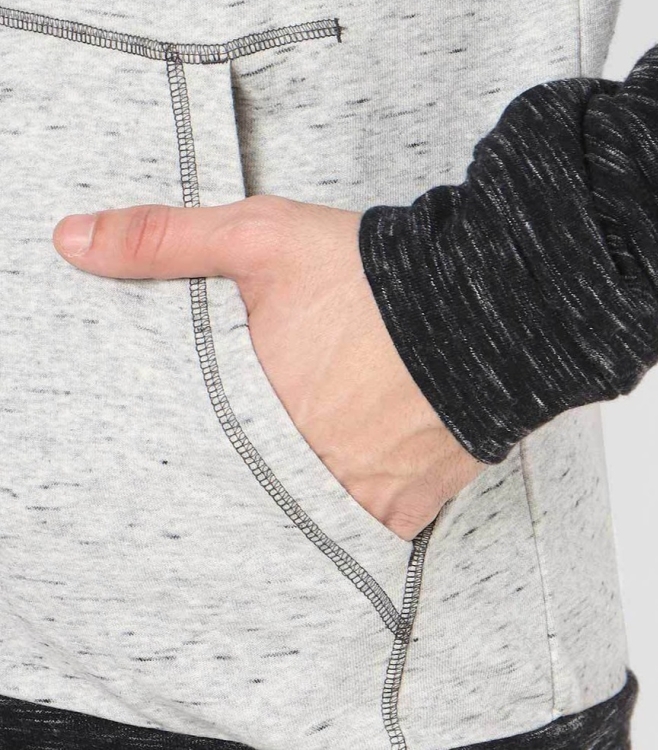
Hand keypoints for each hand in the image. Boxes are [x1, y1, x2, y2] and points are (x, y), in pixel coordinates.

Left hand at [51, 194, 488, 540]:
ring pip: (314, 509)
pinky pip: (374, 523)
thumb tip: (68, 241)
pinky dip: (367, 497)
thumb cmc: (370, 275)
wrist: (483, 304)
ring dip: (316, 481)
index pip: (201, 453)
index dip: (211, 436)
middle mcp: (304, 471)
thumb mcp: (260, 241)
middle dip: (266, 459)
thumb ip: (163, 242)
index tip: (231, 420)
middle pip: (260, 485)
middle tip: (294, 423)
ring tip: (336, 438)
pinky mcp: (410, 507)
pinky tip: (374, 456)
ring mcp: (360, 498)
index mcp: (255, 415)